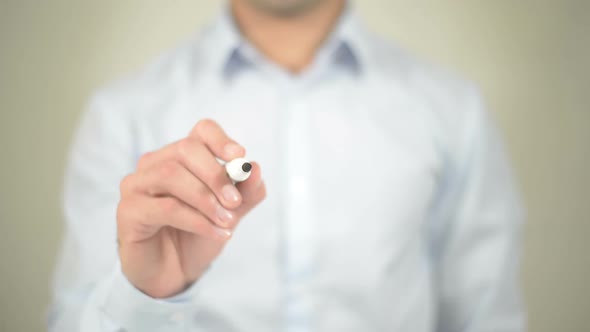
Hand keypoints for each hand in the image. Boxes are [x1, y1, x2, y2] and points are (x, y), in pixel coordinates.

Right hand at [116, 119, 265, 297]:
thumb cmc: (198, 235)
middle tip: (235, 202)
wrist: (174, 272)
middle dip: (215, 175)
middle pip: (186, 149)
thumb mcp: (230, 213)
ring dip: (205, 199)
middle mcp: (155, 163)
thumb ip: (245, 192)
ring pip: (171, 175)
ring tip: (226, 222)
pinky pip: (165, 207)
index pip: (202, 131)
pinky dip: (196, 220)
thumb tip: (255, 168)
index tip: (240, 157)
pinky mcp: (128, 210)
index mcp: (182, 156)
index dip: (221, 140)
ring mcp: (137, 184)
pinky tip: (216, 233)